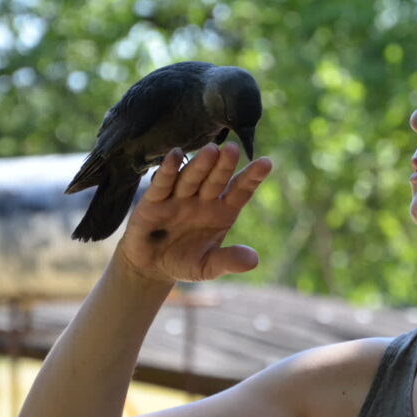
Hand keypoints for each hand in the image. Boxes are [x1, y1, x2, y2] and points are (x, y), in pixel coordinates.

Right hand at [117, 142, 272, 283]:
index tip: (266, 163)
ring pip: (192, 178)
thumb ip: (228, 261)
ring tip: (211, 150)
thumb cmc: (184, 262)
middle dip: (225, 166)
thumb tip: (254, 261)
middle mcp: (203, 199)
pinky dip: (168, 170)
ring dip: (201, 165)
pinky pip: (163, 184)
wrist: (150, 267)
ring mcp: (179, 197)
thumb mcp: (208, 267)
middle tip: (234, 149)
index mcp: (222, 212)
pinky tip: (175, 154)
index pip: (240, 191)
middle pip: (217, 180)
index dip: (252, 177)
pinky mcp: (154, 200)